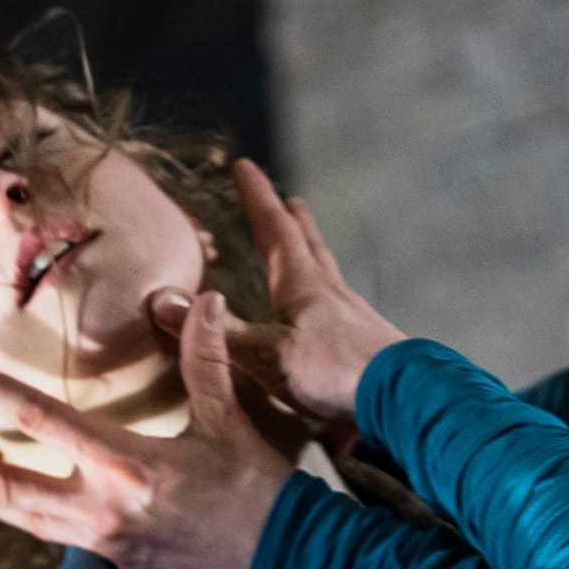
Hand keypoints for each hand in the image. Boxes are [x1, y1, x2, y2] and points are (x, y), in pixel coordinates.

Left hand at [0, 291, 293, 568]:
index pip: (44, 421)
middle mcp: (104, 510)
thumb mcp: (233, 421)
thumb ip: (206, 360)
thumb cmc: (265, 491)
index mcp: (128, 465)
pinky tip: (21, 504)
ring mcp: (109, 546)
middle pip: (4, 491)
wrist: (293, 565)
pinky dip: (37, 518)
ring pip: (22, 521)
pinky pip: (68, 539)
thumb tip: (202, 298)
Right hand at [147, 158, 407, 429]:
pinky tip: (325, 319)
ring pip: (328, 277)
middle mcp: (332, 294)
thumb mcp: (266, 355)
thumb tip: (163, 302)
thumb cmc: (334, 373)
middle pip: (311, 247)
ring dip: (313, 257)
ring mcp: (355, 320)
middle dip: (295, 222)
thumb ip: (217, 332)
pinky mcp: (367, 347)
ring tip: (307, 252)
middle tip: (290, 201)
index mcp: (304, 286)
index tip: (245, 166)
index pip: (276, 230)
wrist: (405, 402)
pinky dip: (325, 299)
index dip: (258, 198)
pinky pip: (339, 311)